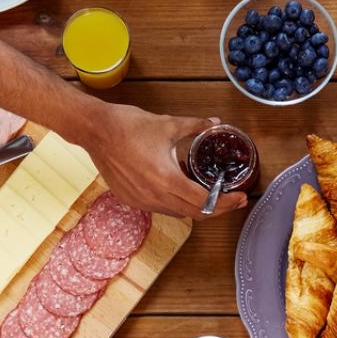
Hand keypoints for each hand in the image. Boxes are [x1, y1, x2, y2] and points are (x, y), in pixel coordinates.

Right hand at [82, 104, 243, 217]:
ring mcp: (140, 201)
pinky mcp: (129, 200)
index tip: (240, 198)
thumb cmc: (128, 126)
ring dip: (195, 207)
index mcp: (167, 180)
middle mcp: (154, 197)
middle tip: (233, 199)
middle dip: (217, 208)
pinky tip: (179, 189)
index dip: (226, 203)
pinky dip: (174, 203)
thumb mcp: (168, 125)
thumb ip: (195, 126)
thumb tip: (215, 123)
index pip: (204, 202)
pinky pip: (159, 208)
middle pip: (194, 214)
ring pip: (176, 213)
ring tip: (209, 193)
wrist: (95, 130)